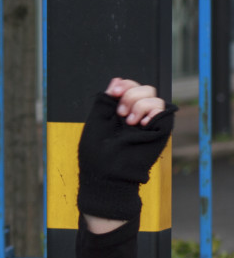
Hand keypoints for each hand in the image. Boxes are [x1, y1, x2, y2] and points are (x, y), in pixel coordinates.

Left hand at [77, 78, 176, 223]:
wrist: (105, 176)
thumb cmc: (96, 155)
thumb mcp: (95, 123)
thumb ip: (105, 102)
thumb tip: (116, 81)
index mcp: (119, 113)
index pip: (128, 87)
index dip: (124, 84)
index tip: (114, 91)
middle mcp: (135, 115)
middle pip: (143, 88)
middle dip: (130, 94)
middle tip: (120, 113)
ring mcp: (147, 122)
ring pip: (153, 96)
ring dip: (139, 103)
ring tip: (130, 122)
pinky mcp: (158, 130)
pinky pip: (162, 109)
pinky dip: (152, 110)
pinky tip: (141, 123)